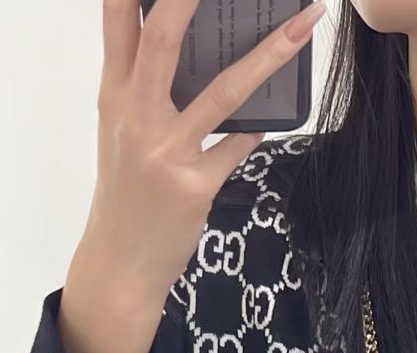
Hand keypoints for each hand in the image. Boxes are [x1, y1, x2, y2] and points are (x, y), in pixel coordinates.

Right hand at [62, 0, 327, 352]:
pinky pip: (237, 147)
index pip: (118, 16)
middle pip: (162, 35)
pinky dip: (259, 128)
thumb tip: (182, 45)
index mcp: (114, 94)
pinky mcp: (194, 186)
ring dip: (269, 54)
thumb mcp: (121, 132)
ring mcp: (166, 151)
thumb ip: (143, 87)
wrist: (120, 263)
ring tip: (302, 24)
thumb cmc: (126, 194)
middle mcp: (135, 114)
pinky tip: (276, 115)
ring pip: (221, 90)